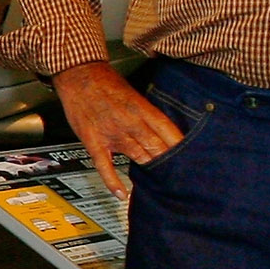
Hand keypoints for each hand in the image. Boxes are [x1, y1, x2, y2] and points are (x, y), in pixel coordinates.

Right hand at [54, 60, 182, 199]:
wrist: (79, 75)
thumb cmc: (105, 83)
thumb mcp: (133, 94)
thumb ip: (145, 115)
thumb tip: (159, 131)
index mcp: (141, 108)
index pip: (167, 131)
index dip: (179, 145)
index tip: (190, 157)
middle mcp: (130, 122)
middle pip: (156, 146)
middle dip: (168, 161)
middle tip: (180, 174)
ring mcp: (112, 133)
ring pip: (136, 156)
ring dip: (149, 168)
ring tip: (161, 182)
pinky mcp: (94, 141)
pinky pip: (104, 165)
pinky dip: (113, 181)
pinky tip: (121, 193)